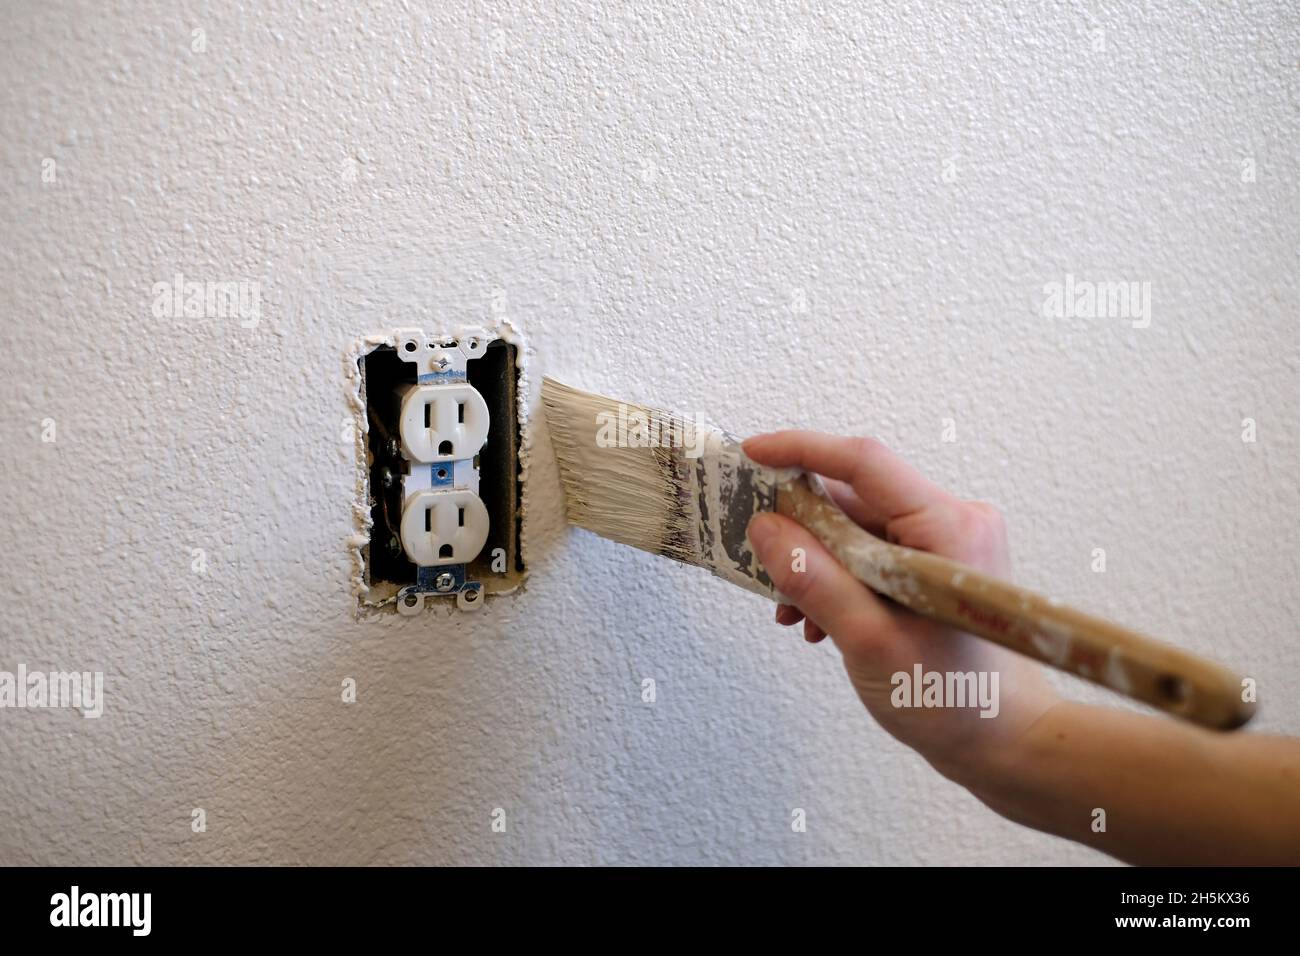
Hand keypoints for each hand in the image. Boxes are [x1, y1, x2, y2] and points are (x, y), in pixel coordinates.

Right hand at [743, 432, 1058, 781]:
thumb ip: (814, 581)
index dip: (802, 451)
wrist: (1000, 739)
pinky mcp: (934, 562)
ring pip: (855, 526)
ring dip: (814, 563)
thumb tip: (765, 531)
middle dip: (800, 530)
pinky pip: (869, 549)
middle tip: (758, 558)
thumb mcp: (869, 641)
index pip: (864, 463)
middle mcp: (952, 520)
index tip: (752, 454)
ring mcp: (945, 540)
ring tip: (794, 611)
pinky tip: (817, 618)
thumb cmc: (954, 698)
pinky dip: (836, 576)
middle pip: (854, 496)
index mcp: (948, 527)